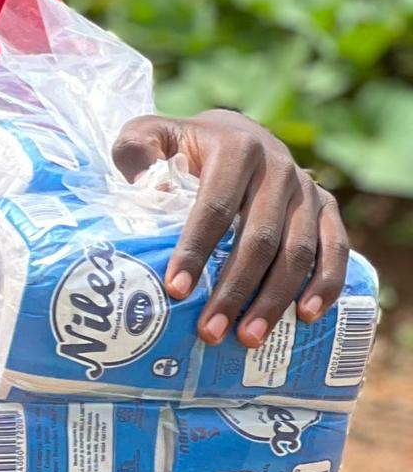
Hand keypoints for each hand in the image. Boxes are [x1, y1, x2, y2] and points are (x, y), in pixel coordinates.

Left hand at [111, 109, 350, 346]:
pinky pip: (336, 246)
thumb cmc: (181, 146)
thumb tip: (147, 190)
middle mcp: (278, 167)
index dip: (196, 249)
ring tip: (248, 338)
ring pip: (298, 250)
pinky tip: (307, 316)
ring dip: (275, 298)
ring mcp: (306, 189)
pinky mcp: (325, 206)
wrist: (231, 132)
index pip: (216, 207)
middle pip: (260, 238)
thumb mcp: (148, 134)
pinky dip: (327, 282)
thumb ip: (135, 151)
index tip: (177, 290)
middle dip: (235, 289)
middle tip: (210, 332)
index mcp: (236, 149)